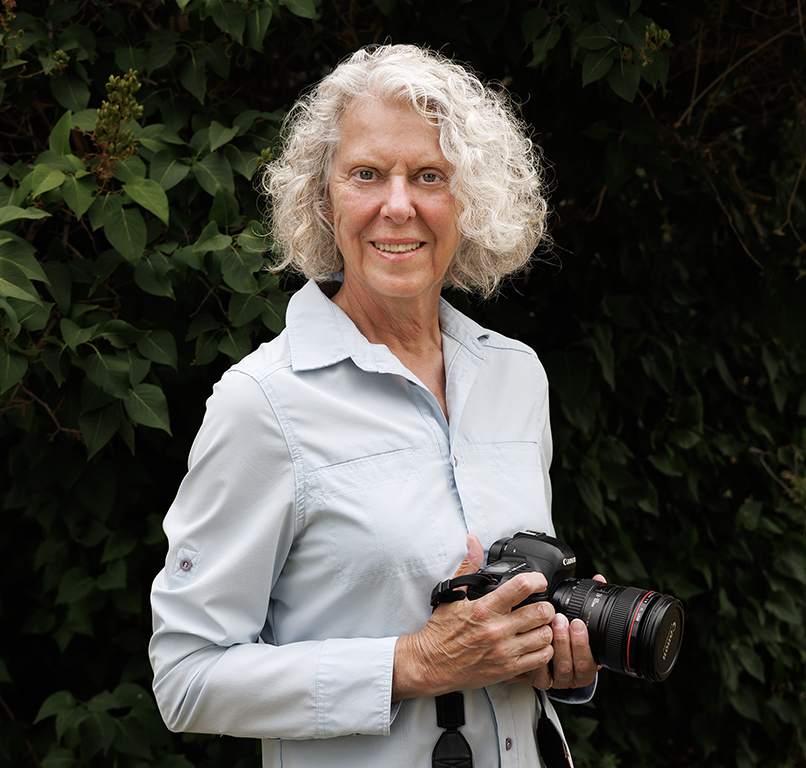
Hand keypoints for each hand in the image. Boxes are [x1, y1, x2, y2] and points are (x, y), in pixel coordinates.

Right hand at [392, 535, 556, 700]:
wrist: (430, 665)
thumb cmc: (441, 631)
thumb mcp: (452, 595)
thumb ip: (468, 567)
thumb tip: (473, 542)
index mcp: (484, 608)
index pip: (522, 586)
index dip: (537, 580)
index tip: (539, 581)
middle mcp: (497, 629)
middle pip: (542, 612)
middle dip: (546, 606)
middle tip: (542, 605)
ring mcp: (504, 651)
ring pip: (545, 636)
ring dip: (546, 628)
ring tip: (539, 626)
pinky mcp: (507, 670)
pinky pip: (540, 659)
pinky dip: (544, 650)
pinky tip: (535, 644)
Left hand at [513, 573, 606, 690]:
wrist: (549, 661)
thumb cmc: (569, 639)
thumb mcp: (582, 624)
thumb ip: (591, 602)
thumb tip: (599, 579)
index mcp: (589, 663)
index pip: (593, 660)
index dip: (585, 643)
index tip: (578, 622)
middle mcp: (575, 675)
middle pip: (577, 665)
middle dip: (570, 641)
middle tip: (562, 620)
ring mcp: (558, 679)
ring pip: (560, 668)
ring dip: (557, 645)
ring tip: (551, 626)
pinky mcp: (541, 680)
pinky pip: (541, 674)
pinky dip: (538, 658)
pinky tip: (533, 642)